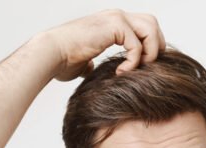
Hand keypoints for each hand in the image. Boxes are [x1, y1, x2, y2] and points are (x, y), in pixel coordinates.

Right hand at [43, 9, 166, 81]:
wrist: (50, 54)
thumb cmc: (61, 61)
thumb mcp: (83, 63)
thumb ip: (93, 64)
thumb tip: (92, 71)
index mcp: (111, 22)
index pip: (143, 27)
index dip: (148, 46)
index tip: (141, 68)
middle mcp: (116, 16)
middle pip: (152, 23)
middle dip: (156, 46)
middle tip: (146, 67)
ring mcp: (116, 18)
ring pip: (150, 29)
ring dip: (149, 52)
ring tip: (136, 69)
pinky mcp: (114, 26)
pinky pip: (137, 45)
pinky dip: (134, 62)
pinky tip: (120, 72)